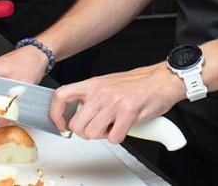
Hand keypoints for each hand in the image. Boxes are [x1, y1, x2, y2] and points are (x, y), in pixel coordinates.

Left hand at [49, 64, 183, 143]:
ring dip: (102, 136)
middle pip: (76, 125)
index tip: (61, 125)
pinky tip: (124, 127)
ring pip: (92, 133)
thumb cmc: (137, 84)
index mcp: (92, 84)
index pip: (61, 95)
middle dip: (85, 132)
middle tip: (98, 128)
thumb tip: (77, 114)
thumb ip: (91, 97)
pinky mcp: (128, 113)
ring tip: (113, 126)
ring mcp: (113, 102)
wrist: (161, 80)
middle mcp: (100, 93)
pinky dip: (118, 137)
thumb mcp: (107, 83)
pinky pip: (113, 138)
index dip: (56, 113)